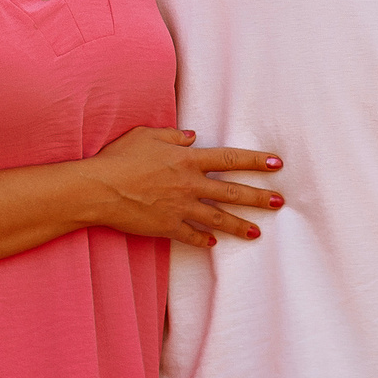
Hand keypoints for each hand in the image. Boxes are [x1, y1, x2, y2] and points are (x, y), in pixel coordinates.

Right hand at [83, 128, 283, 248]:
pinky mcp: (167, 227)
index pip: (230, 159)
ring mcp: (180, 208)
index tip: (277, 164)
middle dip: (259, 197)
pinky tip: (214, 243)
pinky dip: (203, 239)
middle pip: (232, 192)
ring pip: (218, 218)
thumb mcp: (146, 135)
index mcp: (187, 160)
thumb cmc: (119, 157)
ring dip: (240, 225)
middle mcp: (189, 185)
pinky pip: (191, 235)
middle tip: (279, 202)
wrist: (98, 189)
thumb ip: (173, 135)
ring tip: (258, 231)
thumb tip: (193, 136)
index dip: (255, 161)